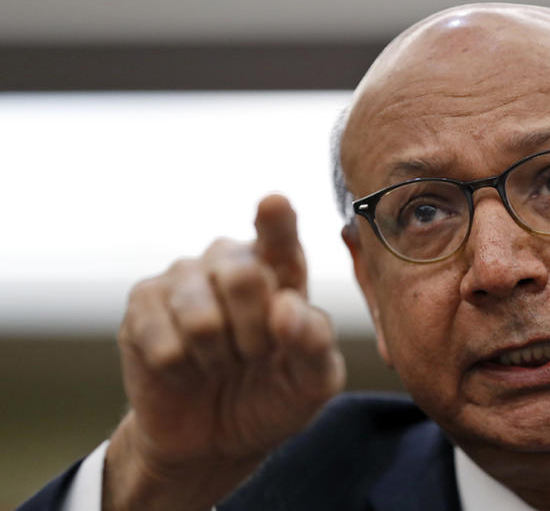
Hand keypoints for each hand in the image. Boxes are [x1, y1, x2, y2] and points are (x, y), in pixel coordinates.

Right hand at [103, 195, 344, 510]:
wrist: (216, 439)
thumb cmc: (273, 397)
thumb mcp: (312, 383)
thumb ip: (315, 345)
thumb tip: (288, 309)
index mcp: (281, 268)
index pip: (280, 236)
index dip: (276, 221)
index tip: (273, 204)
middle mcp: (232, 260)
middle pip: (244, 277)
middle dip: (255, 335)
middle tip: (255, 356)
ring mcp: (183, 278)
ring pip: (202, 318)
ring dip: (218, 358)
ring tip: (221, 363)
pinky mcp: (142, 305)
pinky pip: (165, 344)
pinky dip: (182, 372)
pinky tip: (186, 370)